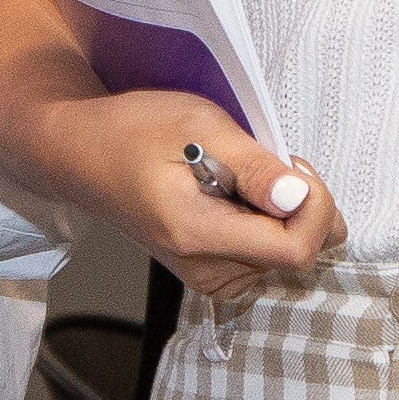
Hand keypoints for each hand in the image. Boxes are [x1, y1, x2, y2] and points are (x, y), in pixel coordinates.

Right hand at [14, 87, 342, 301]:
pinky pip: (265, 254)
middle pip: (294, 252)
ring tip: (241, 172)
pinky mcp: (209, 271)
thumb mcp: (198, 123)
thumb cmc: (133, 130)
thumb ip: (254, 166)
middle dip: (300, 204)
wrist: (82, 155)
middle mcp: (202, 268)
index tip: (294, 166)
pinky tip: (238, 193)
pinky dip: (267, 221)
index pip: (294, 249)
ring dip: (283, 211)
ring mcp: (205, 275)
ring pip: (285, 254)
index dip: (315, 208)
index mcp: (197, 234)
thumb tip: (299, 197)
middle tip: (266, 158)